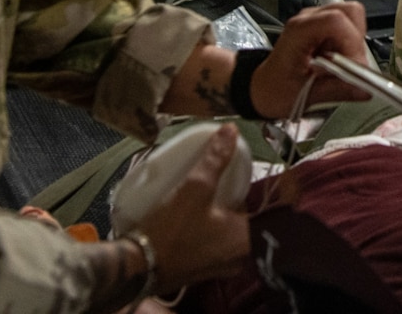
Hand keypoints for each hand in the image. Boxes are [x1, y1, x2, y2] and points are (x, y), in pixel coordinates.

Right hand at [137, 128, 250, 289]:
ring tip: (208, 191)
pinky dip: (209, 227)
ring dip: (221, 212)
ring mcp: (221, 267)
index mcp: (247, 240)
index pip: (265, 207)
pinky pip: (214, 242)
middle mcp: (240, 257)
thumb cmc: (171, 230)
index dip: (254, 187)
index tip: (242, 173)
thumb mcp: (195, 189)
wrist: (136, 268)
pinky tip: (195, 213)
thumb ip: (216, 159)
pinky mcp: (203, 270)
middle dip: (235, 198)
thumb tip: (232, 130)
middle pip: (246, 218)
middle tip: (222, 179)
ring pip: (229, 231)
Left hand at [250, 1, 371, 117]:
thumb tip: (365, 89)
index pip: (336, 21)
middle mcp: (308, 19)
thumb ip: (337, 90)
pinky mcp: (323, 27)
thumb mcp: (304, 96)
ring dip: (354, 43)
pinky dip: (350, 45)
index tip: (356, 67)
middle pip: (350, 12)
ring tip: (341, 66)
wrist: (261, 87)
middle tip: (352, 66)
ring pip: (352, 17)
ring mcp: (316, 20)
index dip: (352, 43)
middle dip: (357, 40)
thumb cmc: (274, 89)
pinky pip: (348, 27)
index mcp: (299, 32)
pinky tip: (337, 63)